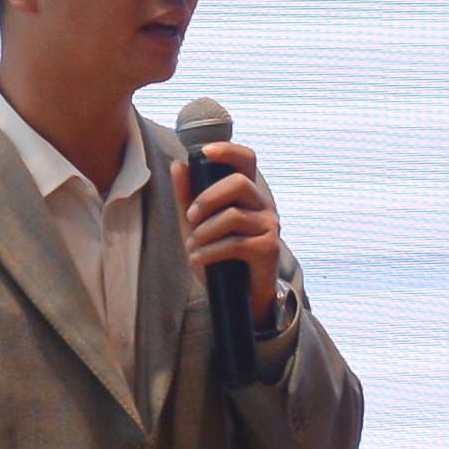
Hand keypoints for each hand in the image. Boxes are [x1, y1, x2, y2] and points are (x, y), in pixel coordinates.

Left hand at [180, 136, 286, 311]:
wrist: (237, 297)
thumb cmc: (220, 256)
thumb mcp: (196, 225)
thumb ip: (187, 196)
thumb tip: (178, 164)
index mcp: (247, 193)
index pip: (246, 159)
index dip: (228, 150)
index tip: (204, 152)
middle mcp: (263, 205)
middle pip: (239, 183)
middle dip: (207, 198)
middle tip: (190, 217)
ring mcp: (269, 226)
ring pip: (233, 215)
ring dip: (204, 232)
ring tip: (192, 247)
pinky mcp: (269, 248)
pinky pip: (236, 243)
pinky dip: (210, 252)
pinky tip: (198, 259)